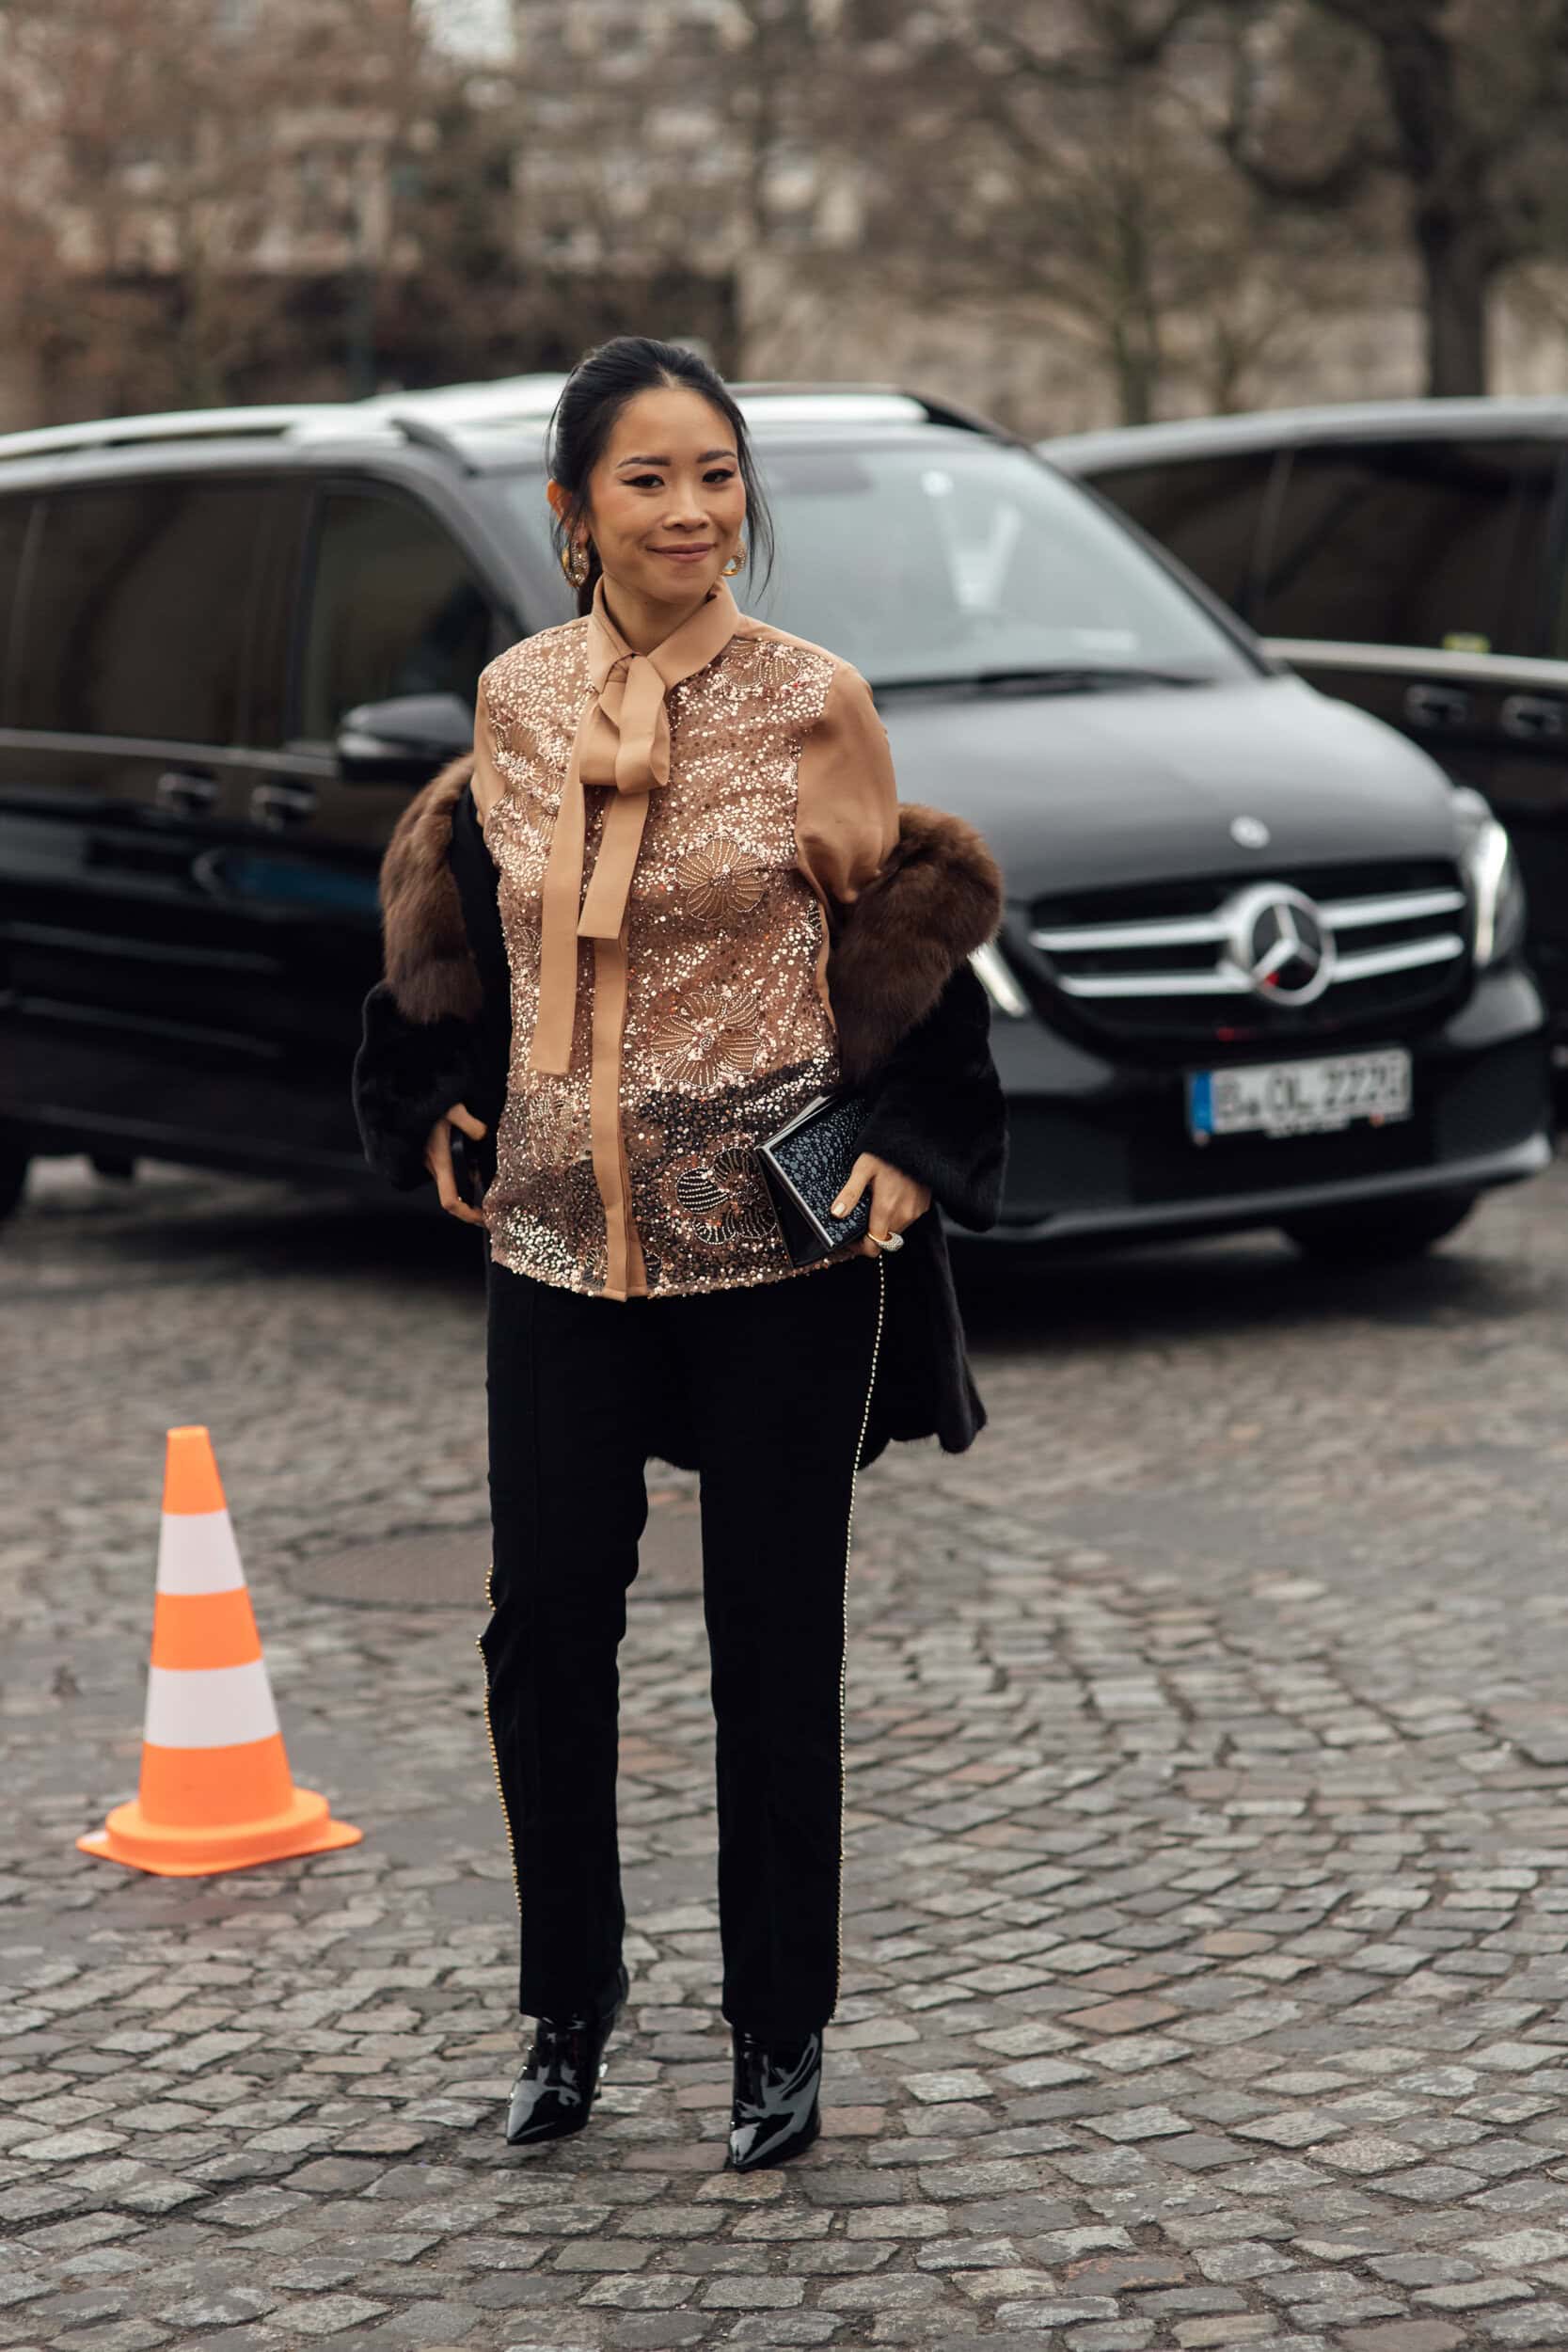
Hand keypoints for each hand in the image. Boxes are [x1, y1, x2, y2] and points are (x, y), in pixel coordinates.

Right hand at [424, 1101, 488, 1226]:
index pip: (451, 1201)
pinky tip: (473, 1145)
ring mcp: (428, 1157)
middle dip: (476, 1191)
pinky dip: (463, 1160)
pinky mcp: (427, 1148)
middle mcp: (432, 1164)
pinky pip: (447, 1162)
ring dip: (471, 1173)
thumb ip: (473, 1125)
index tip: (485, 1220)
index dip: (468, 1215)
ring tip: (489, 1160)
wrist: (398, 1090)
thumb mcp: (454, 1109)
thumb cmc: (423, 1098)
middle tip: (499, 1187)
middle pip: (457, 1189)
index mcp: (439, 1161)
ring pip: (453, 1173)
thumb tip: (485, 1136)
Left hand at [831, 1153, 931, 1256]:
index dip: (860, 1247)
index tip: (851, 1240)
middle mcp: (903, 1215)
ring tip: (874, 1206)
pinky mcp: (923, 1206)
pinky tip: (889, 1199)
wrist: (917, 1142)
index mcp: (886, 1209)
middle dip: (870, 1235)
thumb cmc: (888, 1153)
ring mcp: (915, 1212)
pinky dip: (896, 1216)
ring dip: (883, 1225)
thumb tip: (836, 1214)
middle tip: (858, 1220)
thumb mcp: (863, 1169)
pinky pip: (907, 1220)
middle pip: (883, 1240)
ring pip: (895, 1231)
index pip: (873, 1247)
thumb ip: (850, 1193)